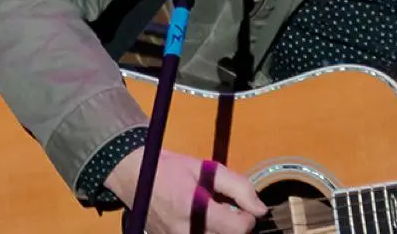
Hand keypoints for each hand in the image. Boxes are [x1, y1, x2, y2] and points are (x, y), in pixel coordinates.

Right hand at [106, 147, 267, 233]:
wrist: (135, 177)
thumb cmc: (173, 169)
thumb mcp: (209, 169)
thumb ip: (238, 187)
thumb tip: (261, 209)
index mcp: (194, 209)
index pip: (237, 229)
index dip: (248, 218)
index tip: (243, 207)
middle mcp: (183, 232)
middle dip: (234, 227)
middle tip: (228, 210)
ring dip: (221, 231)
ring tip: (215, 216)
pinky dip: (207, 233)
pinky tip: (203, 223)